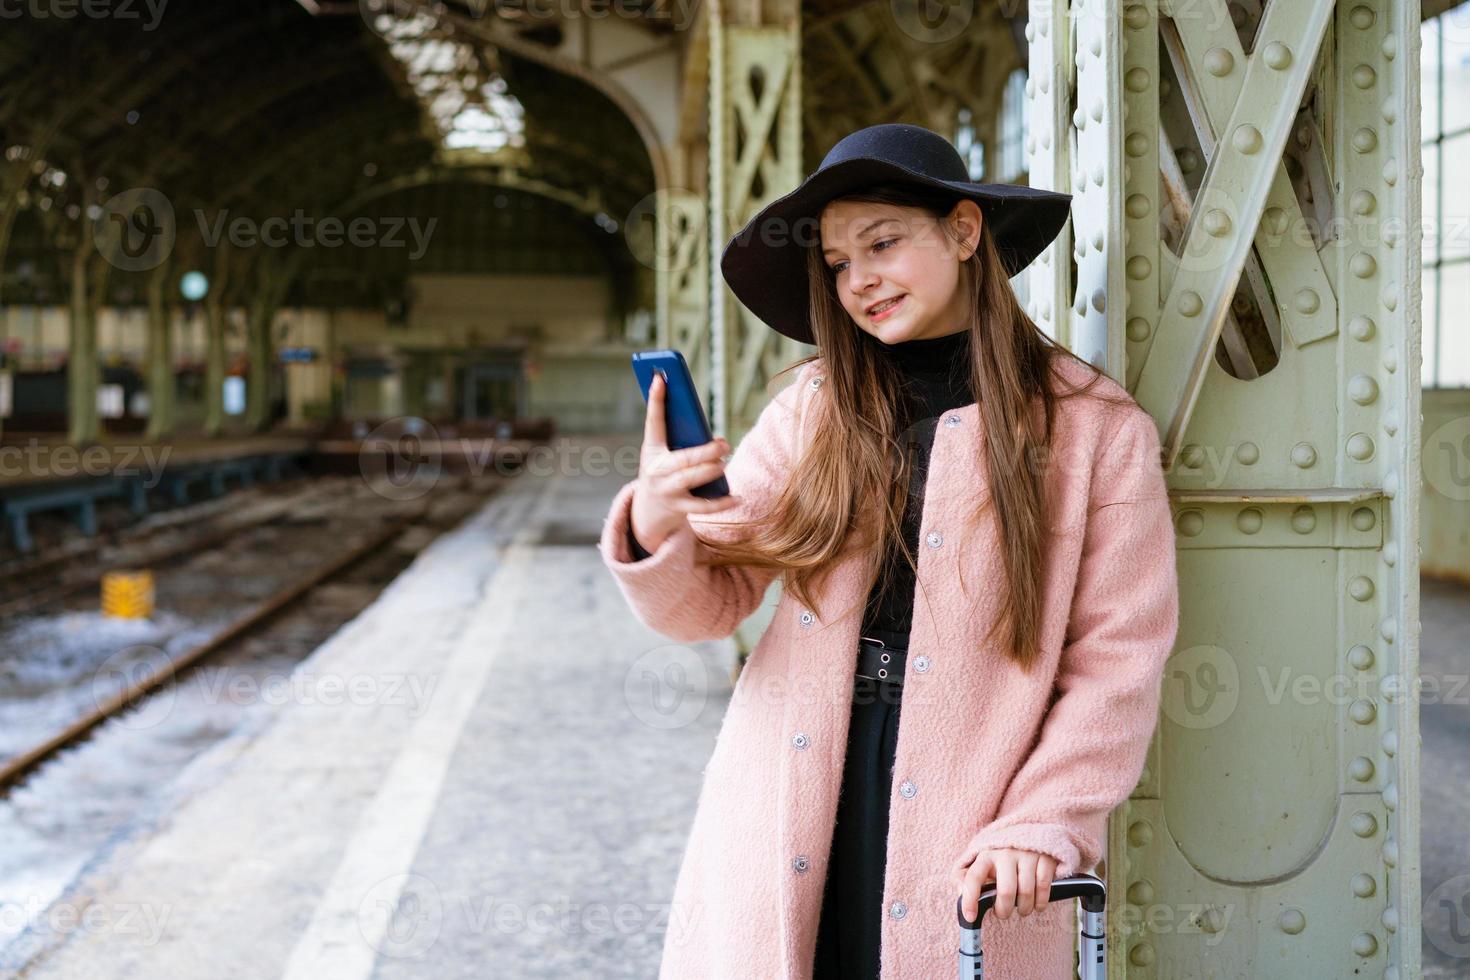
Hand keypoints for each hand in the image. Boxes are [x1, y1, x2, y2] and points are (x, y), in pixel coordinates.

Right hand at [630, 371, 741, 549]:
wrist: (649, 509)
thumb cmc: (664, 470)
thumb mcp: (663, 453)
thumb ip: (680, 438)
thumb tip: (707, 427)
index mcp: (650, 450)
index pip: (653, 422)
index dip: (656, 400)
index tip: (659, 379)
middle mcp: (656, 470)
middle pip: (684, 458)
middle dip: (707, 451)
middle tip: (725, 445)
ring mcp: (666, 490)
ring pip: (692, 477)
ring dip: (712, 469)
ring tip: (723, 464)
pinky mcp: (678, 508)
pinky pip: (703, 505)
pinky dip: (722, 503)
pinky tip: (737, 497)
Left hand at [952, 847, 1056, 921]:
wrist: (1030, 835)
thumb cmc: (999, 858)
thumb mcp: (979, 862)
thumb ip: (964, 877)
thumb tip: (960, 894)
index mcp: (985, 855)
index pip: (973, 877)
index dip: (969, 899)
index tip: (970, 917)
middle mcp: (1005, 853)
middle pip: (1005, 892)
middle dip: (1004, 910)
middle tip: (1003, 913)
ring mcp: (1027, 855)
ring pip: (1026, 893)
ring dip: (1024, 909)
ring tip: (1022, 909)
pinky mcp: (1045, 858)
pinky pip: (1044, 887)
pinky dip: (1041, 902)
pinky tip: (1037, 904)